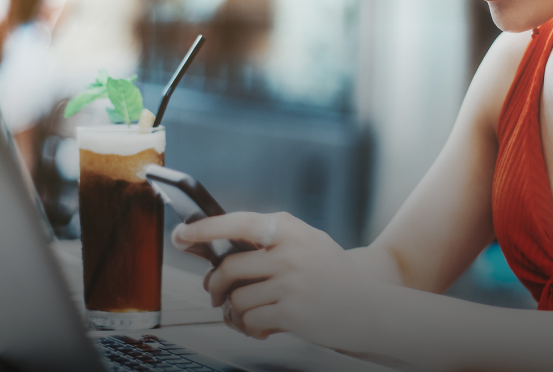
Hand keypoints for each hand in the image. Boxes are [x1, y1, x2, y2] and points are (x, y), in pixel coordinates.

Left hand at [172, 212, 384, 351]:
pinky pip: (250, 320)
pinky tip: (262, 328)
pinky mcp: (292, 311)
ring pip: (236, 298)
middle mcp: (288, 252)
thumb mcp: (306, 244)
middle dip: (214, 285)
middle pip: (229, 268)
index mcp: (289, 229)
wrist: (371, 307)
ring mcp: (291, 282)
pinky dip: (249, 328)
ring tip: (247, 316)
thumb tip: (221, 253)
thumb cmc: (334, 276)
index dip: (204, 228)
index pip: (237, 223)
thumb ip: (270, 243)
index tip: (181, 235)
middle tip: (215, 294)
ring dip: (233, 312)